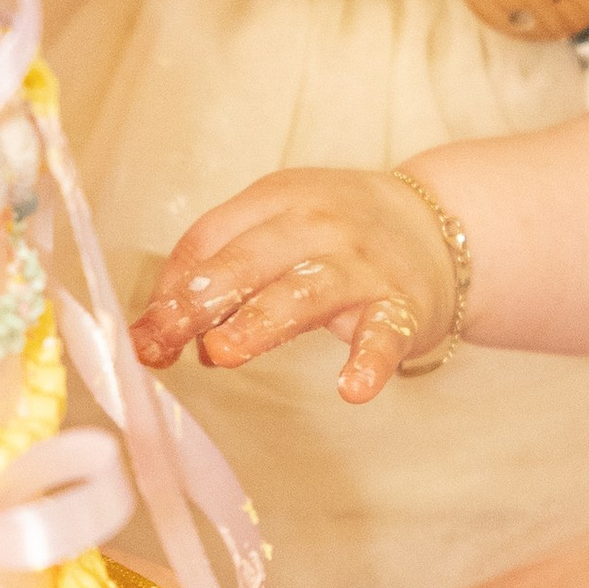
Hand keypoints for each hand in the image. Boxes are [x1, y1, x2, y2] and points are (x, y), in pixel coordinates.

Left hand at [129, 169, 458, 403]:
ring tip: (224, 353)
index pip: (209, 237)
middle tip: (163, 340)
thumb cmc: (338, 236)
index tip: (146, 335)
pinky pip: (385, 334)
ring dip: (261, 321)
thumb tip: (159, 334)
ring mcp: (362, 265)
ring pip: (306, 290)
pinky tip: (352, 388)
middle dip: (200, 300)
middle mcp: (317, 224)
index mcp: (276, 199)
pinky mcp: (404, 305)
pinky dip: (371, 361)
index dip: (173, 287)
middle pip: (248, 259)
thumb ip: (220, 274)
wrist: (443, 227)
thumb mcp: (277, 230)